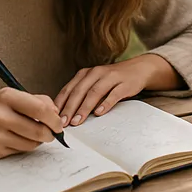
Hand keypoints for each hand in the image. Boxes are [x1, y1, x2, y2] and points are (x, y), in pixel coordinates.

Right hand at [0, 88, 63, 158]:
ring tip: (31, 133)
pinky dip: (24, 146)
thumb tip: (57, 115)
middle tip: (51, 132)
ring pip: (32, 144)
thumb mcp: (13, 95)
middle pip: (38, 131)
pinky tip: (16, 138)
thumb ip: (38, 101)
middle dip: (50, 134)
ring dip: (38, 140)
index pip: (40, 110)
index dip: (54, 120)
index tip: (59, 124)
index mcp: (7, 97)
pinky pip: (21, 152)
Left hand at [54, 54, 181, 126]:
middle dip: (70, 108)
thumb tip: (65, 113)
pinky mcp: (124, 84)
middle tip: (63, 122)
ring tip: (77, 121)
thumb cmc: (111, 80)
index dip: (61, 103)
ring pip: (94, 92)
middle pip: (79, 91)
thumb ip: (81, 94)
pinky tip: (99, 113)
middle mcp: (96, 73)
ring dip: (84, 108)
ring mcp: (110, 77)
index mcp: (85, 73)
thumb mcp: (94, 83)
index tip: (53, 117)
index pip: (69, 88)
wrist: (137, 69)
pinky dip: (105, 104)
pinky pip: (113, 94)